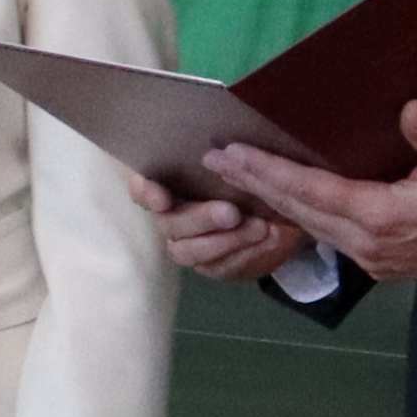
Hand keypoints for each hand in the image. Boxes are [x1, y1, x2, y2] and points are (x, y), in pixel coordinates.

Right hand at [128, 161, 312, 286]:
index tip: (162, 198)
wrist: (274, 207)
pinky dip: (247, 253)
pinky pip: (221, 266)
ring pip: (190, 251)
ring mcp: (187, 244)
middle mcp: (169, 216)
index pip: (142, 189)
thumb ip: (227, 156)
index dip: (146, 193)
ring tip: (260, 227)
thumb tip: (229, 150)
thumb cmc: (248, 172)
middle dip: (201, 218)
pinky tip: (271, 238)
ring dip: (226, 241)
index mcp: (167, 183)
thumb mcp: (240, 159)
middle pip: (170, 223)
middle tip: (232, 213)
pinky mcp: (210, 265)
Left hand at [222, 104, 416, 287]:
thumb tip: (408, 108)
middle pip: (298, 210)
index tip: (234, 155)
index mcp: (381, 216)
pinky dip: (300, 216)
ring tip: (239, 177)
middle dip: (255, 184)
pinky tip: (285, 202)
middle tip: (217, 161)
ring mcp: (370, 258)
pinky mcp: (379, 262)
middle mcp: (366, 243)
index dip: (269, 171)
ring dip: (273, 201)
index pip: (311, 190)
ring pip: (309, 226)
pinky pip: (328, 237)